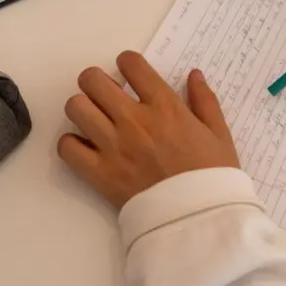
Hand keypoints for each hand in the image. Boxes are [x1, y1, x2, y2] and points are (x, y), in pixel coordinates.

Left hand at [57, 51, 240, 209]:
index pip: (130, 64)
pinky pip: (66, 147)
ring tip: (96, 120)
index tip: (131, 75)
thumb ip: (205, 101)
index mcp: (165, 107)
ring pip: (75, 107)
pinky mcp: (98, 173)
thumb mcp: (219, 134)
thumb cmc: (213, 177)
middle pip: (92, 80)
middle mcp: (134, 120)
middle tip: (108, 95)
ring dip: (83, 108)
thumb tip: (193, 74)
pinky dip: (72, 144)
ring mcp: (112, 147)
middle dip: (98, 82)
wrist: (199, 221)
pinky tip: (88, 148)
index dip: (128, 63)